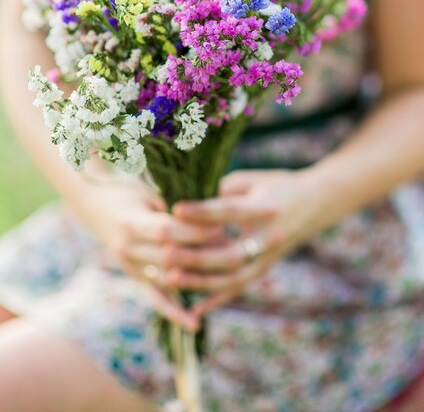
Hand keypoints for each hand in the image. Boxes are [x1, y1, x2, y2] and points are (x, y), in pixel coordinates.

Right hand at [77, 175, 221, 331]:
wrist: (95, 204)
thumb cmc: (128, 190)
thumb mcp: (148, 192)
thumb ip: (171, 207)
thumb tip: (208, 215)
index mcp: (129, 222)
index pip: (166, 231)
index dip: (193, 230)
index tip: (220, 224)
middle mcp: (127, 248)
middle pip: (169, 257)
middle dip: (201, 252)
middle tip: (229, 246)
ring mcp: (129, 266)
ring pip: (166, 279)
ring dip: (195, 277)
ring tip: (224, 270)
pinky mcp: (134, 277)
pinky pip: (155, 298)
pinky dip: (174, 313)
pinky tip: (194, 324)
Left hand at [169, 169, 322, 317]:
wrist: (316, 203)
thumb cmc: (277, 185)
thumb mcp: (251, 181)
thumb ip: (221, 191)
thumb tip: (188, 202)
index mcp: (265, 209)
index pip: (229, 212)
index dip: (202, 212)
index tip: (175, 209)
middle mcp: (268, 238)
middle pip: (229, 254)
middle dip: (195, 256)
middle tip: (166, 252)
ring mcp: (267, 258)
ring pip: (232, 278)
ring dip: (199, 281)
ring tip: (169, 278)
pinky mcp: (264, 269)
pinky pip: (237, 289)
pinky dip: (215, 300)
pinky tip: (192, 309)